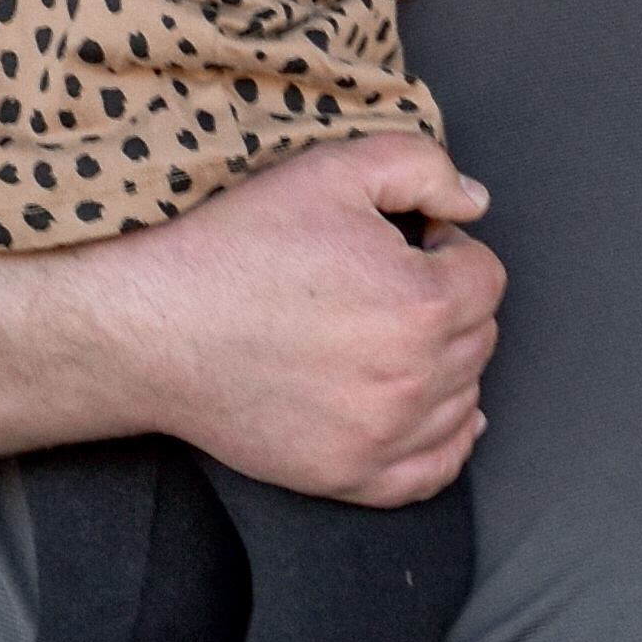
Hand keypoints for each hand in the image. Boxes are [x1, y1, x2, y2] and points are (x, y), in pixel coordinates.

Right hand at [118, 132, 497, 495]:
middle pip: (479, 337)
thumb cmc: (236, 248)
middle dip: (449, 305)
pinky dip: (445, 442)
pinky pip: (433, 472)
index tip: (408, 246)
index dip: (450, 250)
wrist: (154, 328)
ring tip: (387, 337)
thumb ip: (422, 166)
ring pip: (464, 400)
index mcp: (422, 300)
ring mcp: (382, 435)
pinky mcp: (348, 475)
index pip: (486, 276)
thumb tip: (474, 203)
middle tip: (387, 287)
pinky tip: (431, 413)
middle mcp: (414, 376)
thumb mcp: (331, 169)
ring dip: (445, 366)